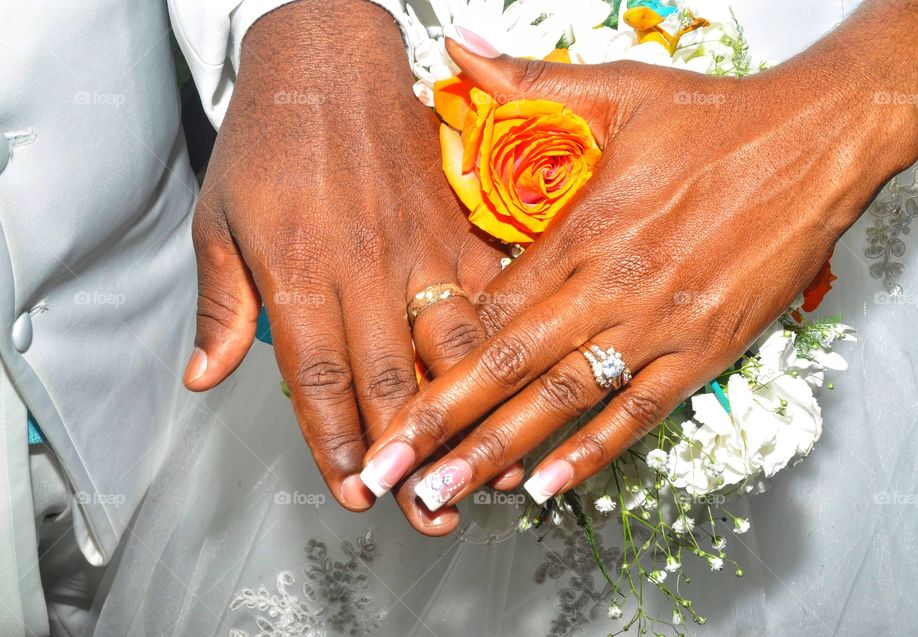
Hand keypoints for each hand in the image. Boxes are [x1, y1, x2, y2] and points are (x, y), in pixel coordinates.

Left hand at [180, 0, 519, 532]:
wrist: (331, 60)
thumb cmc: (273, 136)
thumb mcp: (218, 218)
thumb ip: (222, 304)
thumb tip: (206, 375)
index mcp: (299, 267)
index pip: (319, 378)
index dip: (336, 443)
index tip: (352, 489)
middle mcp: (365, 266)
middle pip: (390, 378)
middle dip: (407, 453)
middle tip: (425, 509)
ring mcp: (419, 249)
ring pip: (451, 346)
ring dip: (470, 414)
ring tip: (488, 466)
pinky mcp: (456, 229)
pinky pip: (490, 295)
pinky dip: (506, 345)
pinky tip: (524, 384)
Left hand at [360, 1, 917, 521]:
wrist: (815, 143)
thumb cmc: (714, 122)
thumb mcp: (615, 92)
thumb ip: (526, 83)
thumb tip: (457, 49)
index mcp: (580, 231)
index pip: (486, 309)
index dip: (429, 358)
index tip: (384, 397)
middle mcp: (611, 287)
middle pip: (509, 367)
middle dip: (443, 425)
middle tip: (389, 472)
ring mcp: (658, 326)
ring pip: (564, 401)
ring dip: (500, 452)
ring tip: (448, 496)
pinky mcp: (703, 351)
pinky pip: (640, 414)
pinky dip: (593, 453)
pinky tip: (548, 486)